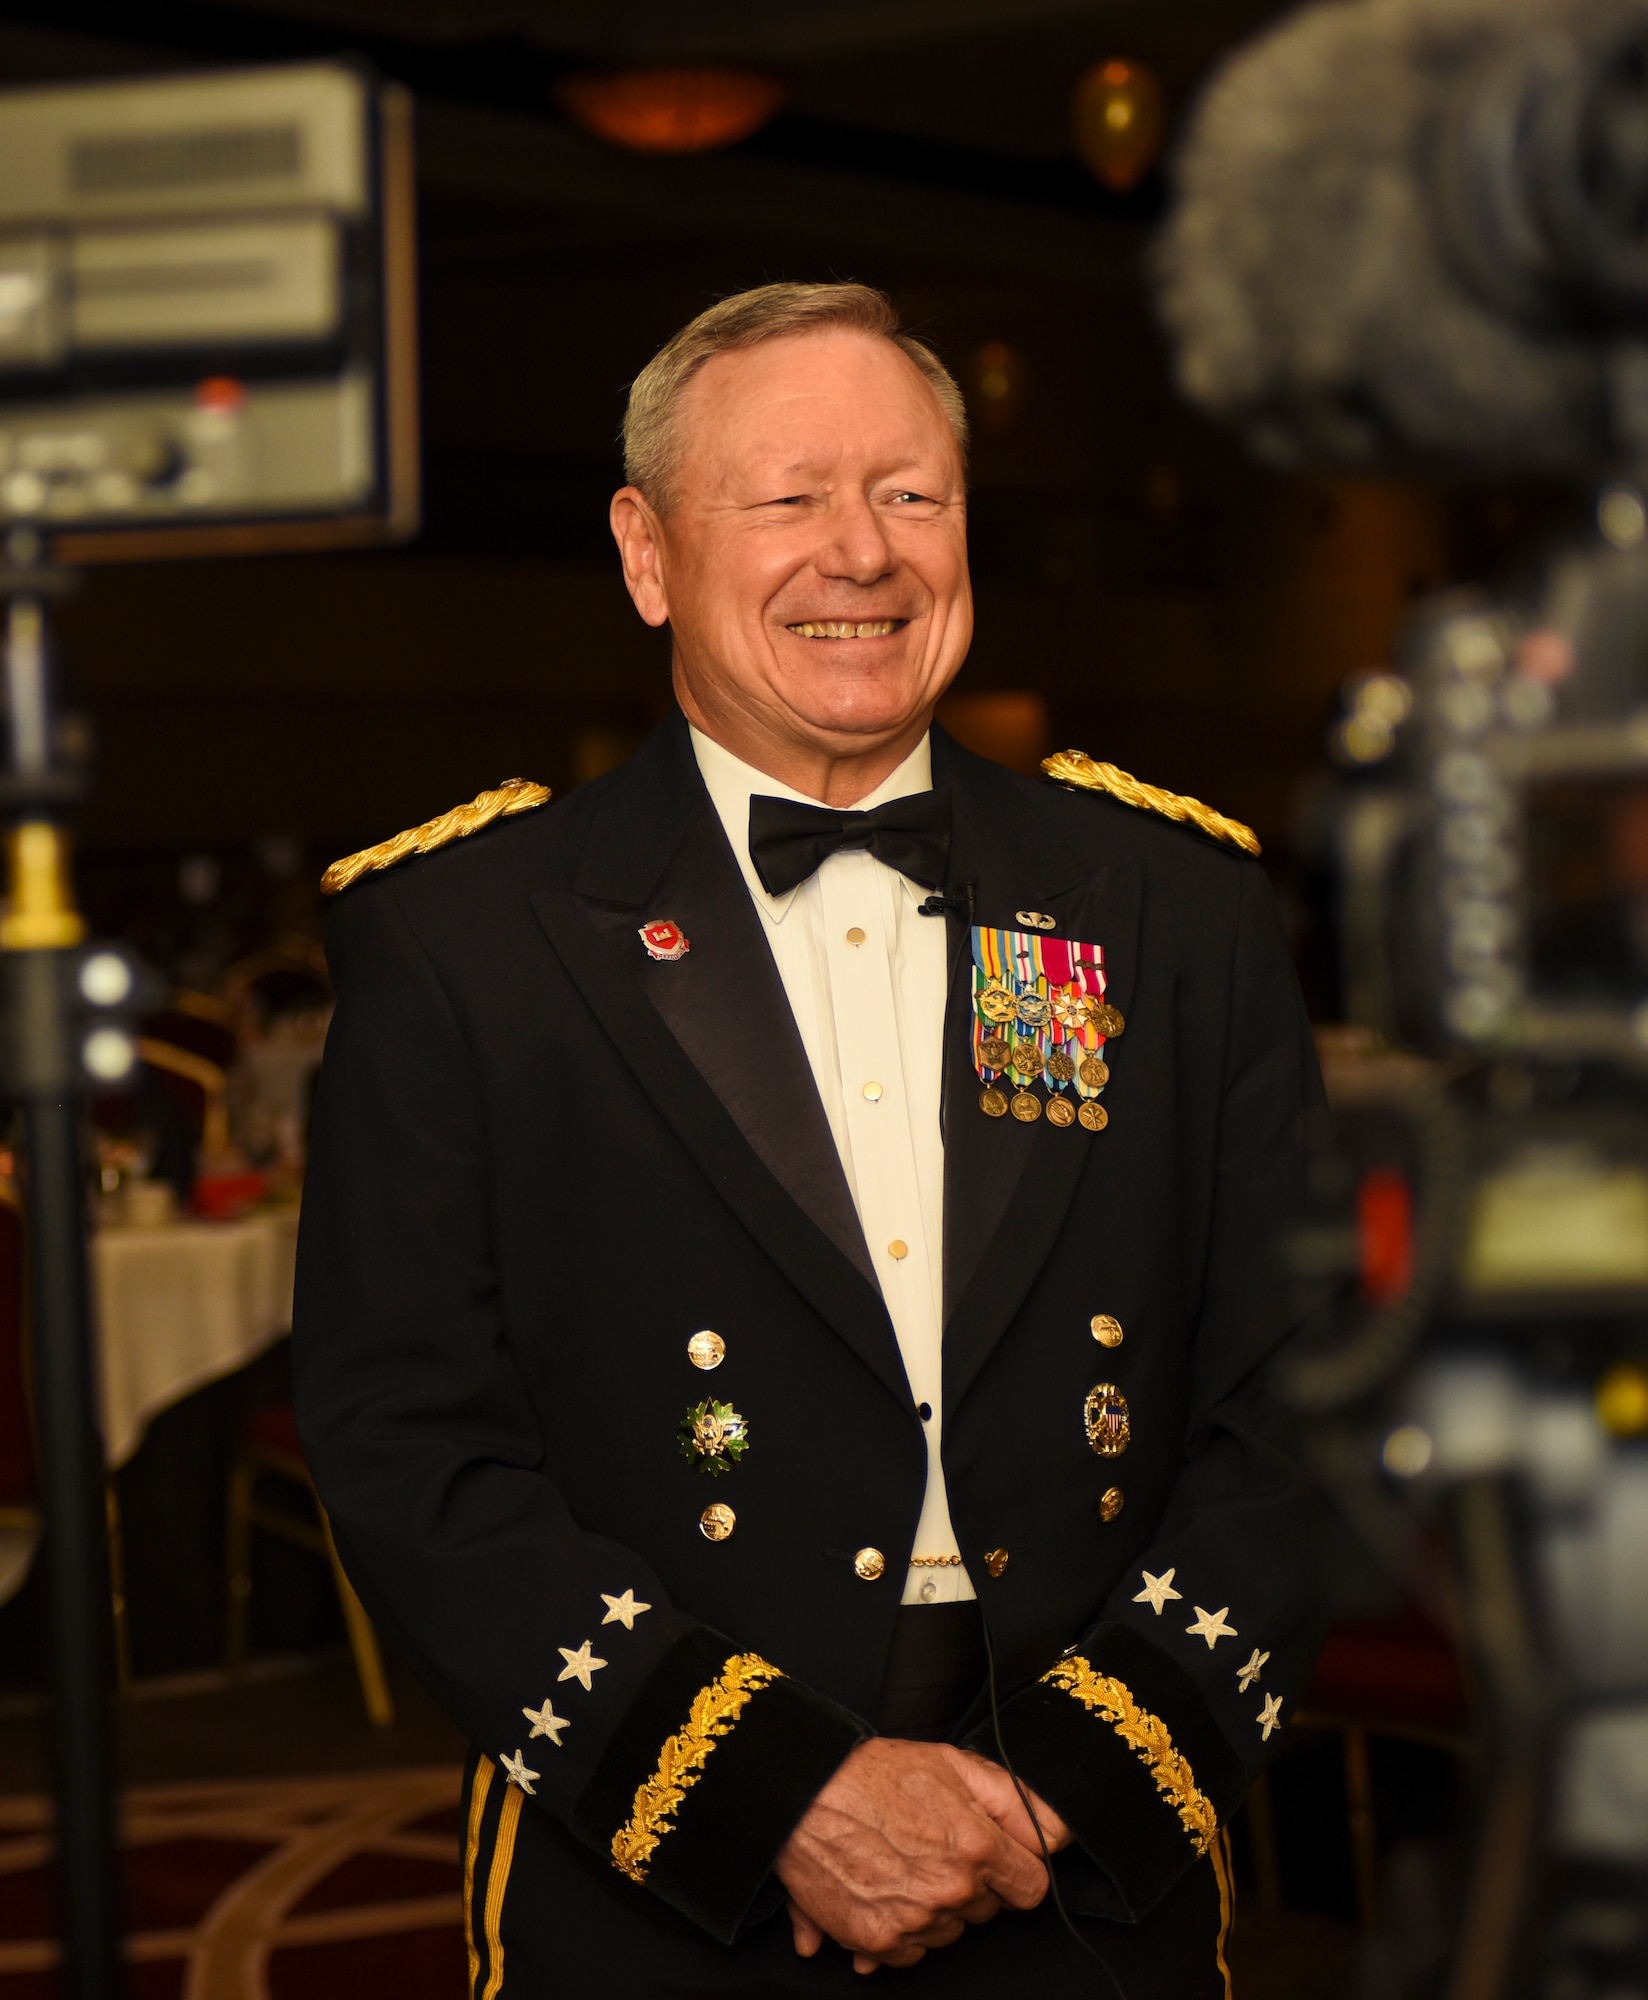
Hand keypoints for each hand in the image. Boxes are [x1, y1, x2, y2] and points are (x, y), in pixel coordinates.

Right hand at [776, 1738, 1049, 1972]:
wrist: (801, 1796)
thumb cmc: (873, 1774)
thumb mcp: (952, 1763)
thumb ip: (1014, 1799)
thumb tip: (1057, 1835)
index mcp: (976, 1847)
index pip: (1031, 1887)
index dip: (1013, 1869)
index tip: (993, 1857)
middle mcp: (950, 1891)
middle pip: (987, 1910)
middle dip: (970, 1884)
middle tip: (933, 1847)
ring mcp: (915, 1922)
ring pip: (950, 1932)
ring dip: (935, 1908)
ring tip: (902, 1863)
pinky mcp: (879, 1942)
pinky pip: (912, 1952)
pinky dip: (901, 1928)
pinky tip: (882, 1889)